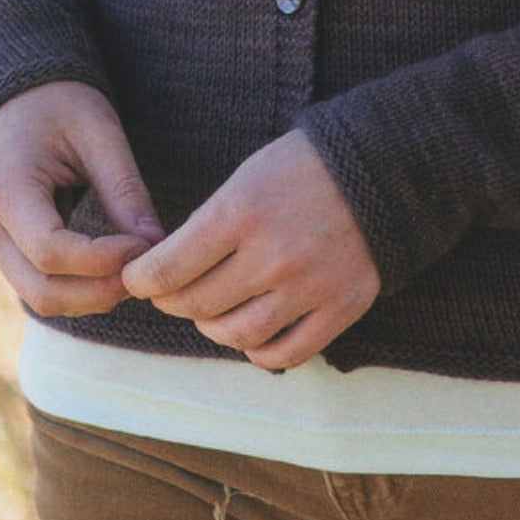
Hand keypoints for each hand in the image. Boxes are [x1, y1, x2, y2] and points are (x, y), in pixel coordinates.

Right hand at [0, 80, 163, 315]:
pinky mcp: (6, 250)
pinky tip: (114, 268)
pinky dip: (80, 288)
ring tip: (134, 268)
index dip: (101, 260)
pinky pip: (41, 285)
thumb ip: (124, 190)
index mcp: (4, 188)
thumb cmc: (61, 104)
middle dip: (99, 290)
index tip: (145, 245)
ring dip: (92, 296)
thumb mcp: (99, 133)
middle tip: (146, 268)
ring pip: (40, 297)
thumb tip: (155, 245)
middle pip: (42, 290)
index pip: (50, 251)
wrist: (20, 99)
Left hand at [121, 130, 379, 368]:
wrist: (381, 166)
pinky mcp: (340, 308)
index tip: (138, 279)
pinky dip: (259, 351)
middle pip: (198, 305)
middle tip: (172, 293)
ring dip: (214, 328)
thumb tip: (169, 269)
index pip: (168, 269)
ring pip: (237, 335)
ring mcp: (308, 287)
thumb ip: (210, 225)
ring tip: (214, 311)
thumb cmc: (304, 165)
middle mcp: (271, 255)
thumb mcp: (247, 176)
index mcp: (241, 212)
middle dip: (174, 302)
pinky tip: (253, 332)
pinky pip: (284, 354)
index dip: (143, 280)